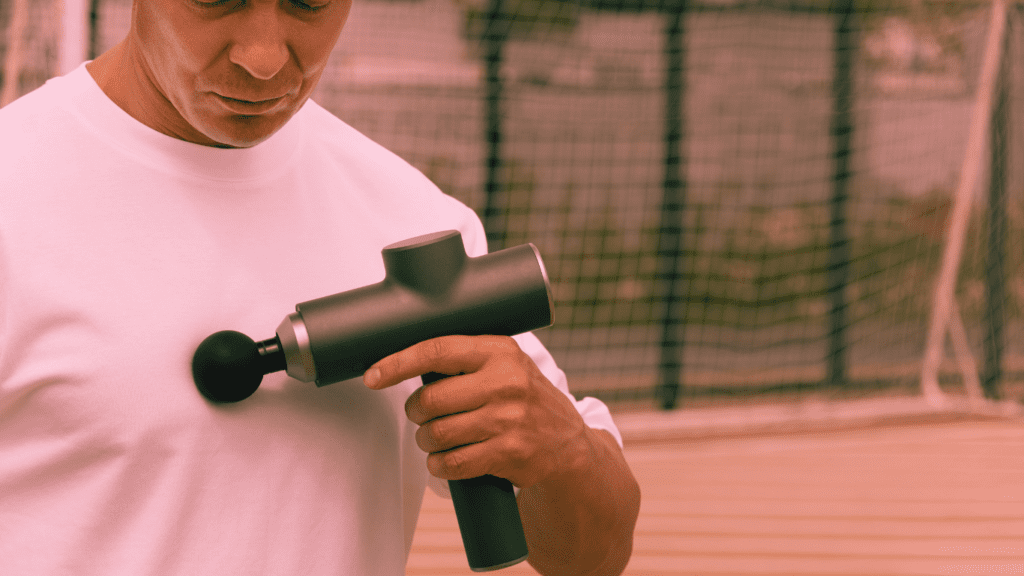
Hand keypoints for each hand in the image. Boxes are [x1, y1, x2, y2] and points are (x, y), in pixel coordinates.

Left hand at [363, 335, 587, 489]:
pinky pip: (453, 463)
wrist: (568, 443)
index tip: (373, 375)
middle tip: (421, 416)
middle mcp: (506, 382)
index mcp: (500, 351)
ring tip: (435, 438)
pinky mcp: (509, 452)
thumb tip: (404, 360)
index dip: (399, 363)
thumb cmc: (525, 398)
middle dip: (416, 412)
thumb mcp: (506, 364)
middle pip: (431, 399)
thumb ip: (467, 359)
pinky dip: (439, 465)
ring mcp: (509, 419)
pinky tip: (444, 460)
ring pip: (438, 433)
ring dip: (426, 441)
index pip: (438, 350)